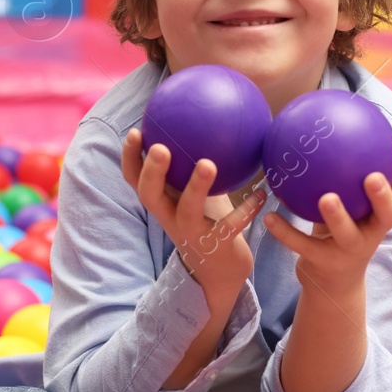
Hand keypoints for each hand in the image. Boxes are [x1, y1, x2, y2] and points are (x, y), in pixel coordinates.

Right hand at [121, 129, 266, 293]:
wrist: (219, 271)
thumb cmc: (207, 221)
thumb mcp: (196, 192)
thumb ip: (194, 164)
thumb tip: (209, 120)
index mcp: (162, 201)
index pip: (135, 179)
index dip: (130, 157)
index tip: (135, 131)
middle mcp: (169, 217)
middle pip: (148, 195)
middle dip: (151, 171)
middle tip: (161, 148)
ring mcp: (191, 233)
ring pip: (187, 210)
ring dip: (195, 187)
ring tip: (207, 164)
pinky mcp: (216, 245)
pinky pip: (230, 226)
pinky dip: (246, 209)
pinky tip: (261, 193)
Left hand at [262, 139, 391, 293]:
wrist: (332, 283)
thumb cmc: (340, 231)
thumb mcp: (349, 205)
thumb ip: (345, 175)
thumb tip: (330, 124)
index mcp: (381, 214)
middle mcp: (372, 233)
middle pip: (388, 215)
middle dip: (383, 196)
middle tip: (372, 177)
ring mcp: (350, 251)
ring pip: (347, 234)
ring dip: (338, 216)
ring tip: (326, 198)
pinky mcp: (325, 264)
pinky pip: (303, 245)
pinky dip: (285, 231)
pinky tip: (268, 216)